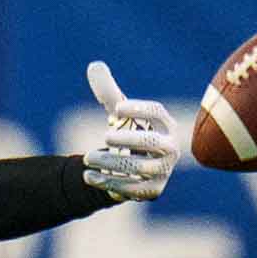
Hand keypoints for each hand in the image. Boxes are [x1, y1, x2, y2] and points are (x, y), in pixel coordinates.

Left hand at [82, 61, 177, 202]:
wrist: (129, 171)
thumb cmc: (128, 134)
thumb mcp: (119, 114)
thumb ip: (108, 92)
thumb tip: (94, 66)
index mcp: (165, 125)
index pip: (157, 113)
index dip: (139, 109)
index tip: (116, 109)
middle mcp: (169, 148)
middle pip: (152, 142)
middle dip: (128, 139)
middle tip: (105, 136)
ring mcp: (163, 171)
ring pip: (139, 168)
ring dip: (110, 162)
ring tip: (86, 157)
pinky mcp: (152, 191)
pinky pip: (131, 188)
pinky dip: (107, 182)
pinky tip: (88, 176)